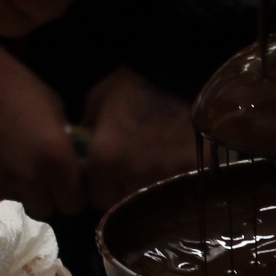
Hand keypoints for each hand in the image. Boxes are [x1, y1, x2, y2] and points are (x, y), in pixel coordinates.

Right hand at [0, 47, 85, 218]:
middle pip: (45, 209)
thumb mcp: (56, 111)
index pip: (74, 205)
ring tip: (12, 167)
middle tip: (39, 174)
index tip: (68, 185)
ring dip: (17, 191)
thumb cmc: (19, 87)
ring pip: (15, 203)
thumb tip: (74, 165)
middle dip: (45, 195)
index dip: (72, 195)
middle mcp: (28, 177)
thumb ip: (67, 145)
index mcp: (55, 160)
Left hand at [82, 67, 197, 211]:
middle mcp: (134, 175)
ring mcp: (166, 177)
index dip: (102, 188)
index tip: (107, 177)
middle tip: (131, 172)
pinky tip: (176, 168)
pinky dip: (177, 183)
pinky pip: (180, 190)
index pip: (97, 198)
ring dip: (150, 190)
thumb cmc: (131, 85)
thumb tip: (81, 155)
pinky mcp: (193, 172)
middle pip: (126, 204)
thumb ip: (87, 137)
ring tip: (154, 170)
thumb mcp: (96, 104)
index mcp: (105, 161)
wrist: (177, 71)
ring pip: (153, 201)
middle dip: (125, 191)